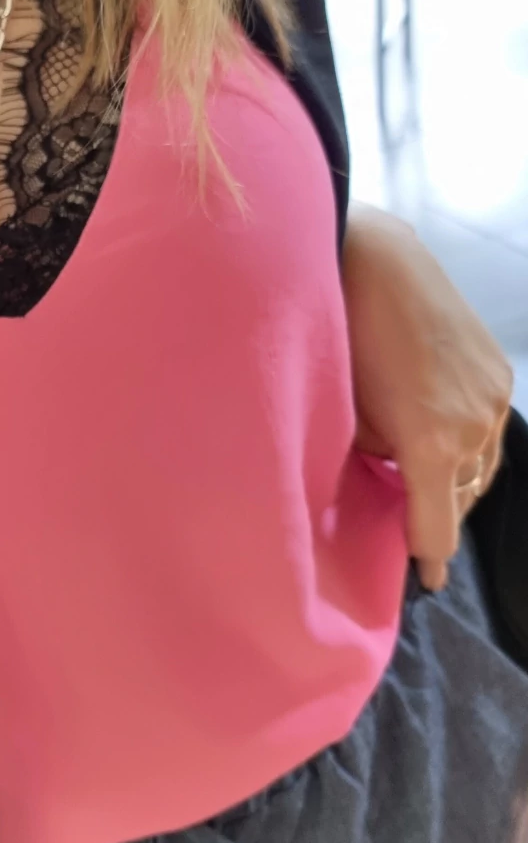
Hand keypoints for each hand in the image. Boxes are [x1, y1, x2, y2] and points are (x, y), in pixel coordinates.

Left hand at [341, 203, 513, 590]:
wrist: (379, 262)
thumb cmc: (343, 339)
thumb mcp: (348, 415)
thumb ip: (376, 458)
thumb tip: (389, 478)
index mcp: (431, 445)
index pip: (437, 525)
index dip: (428, 556)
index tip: (425, 580)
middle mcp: (473, 428)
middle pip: (463, 498)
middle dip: (437, 514)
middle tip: (412, 527)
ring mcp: (493, 399)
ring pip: (481, 466)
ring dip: (455, 480)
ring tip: (425, 485)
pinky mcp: (500, 374)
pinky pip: (489, 431)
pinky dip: (467, 445)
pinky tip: (442, 441)